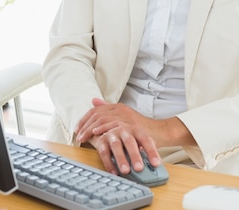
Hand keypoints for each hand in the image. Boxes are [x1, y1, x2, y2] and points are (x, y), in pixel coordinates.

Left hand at [75, 97, 195, 174]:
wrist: (161, 132)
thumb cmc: (141, 128)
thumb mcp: (124, 117)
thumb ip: (109, 109)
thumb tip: (93, 100)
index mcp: (118, 107)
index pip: (96, 111)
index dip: (85, 120)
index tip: (77, 129)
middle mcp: (121, 110)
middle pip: (98, 115)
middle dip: (85, 126)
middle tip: (78, 137)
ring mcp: (127, 117)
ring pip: (104, 119)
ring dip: (92, 130)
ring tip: (84, 139)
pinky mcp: (133, 126)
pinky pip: (116, 126)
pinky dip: (105, 130)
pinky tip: (98, 136)